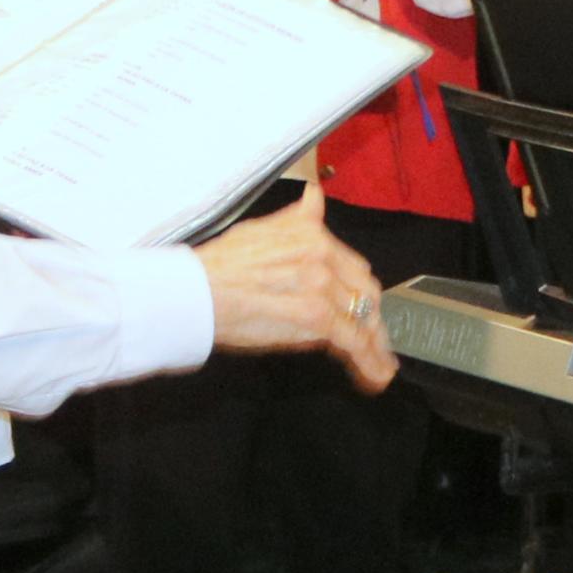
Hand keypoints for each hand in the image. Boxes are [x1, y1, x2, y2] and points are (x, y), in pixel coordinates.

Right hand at [194, 196, 397, 391]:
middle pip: (365, 293)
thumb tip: (314, 198)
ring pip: (363, 319)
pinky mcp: (316, 316)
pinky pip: (353, 340)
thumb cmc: (217, 267)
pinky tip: (376, 374)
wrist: (192, 292)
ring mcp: (321, 285)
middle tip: (375, 342)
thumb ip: (294, 220)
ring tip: (380, 364)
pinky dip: (369, 361)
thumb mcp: (259, 230)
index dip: (362, 293)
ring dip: (375, 346)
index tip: (366, 308)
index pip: (354, 267)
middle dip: (373, 320)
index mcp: (311, 234)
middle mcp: (322, 254)